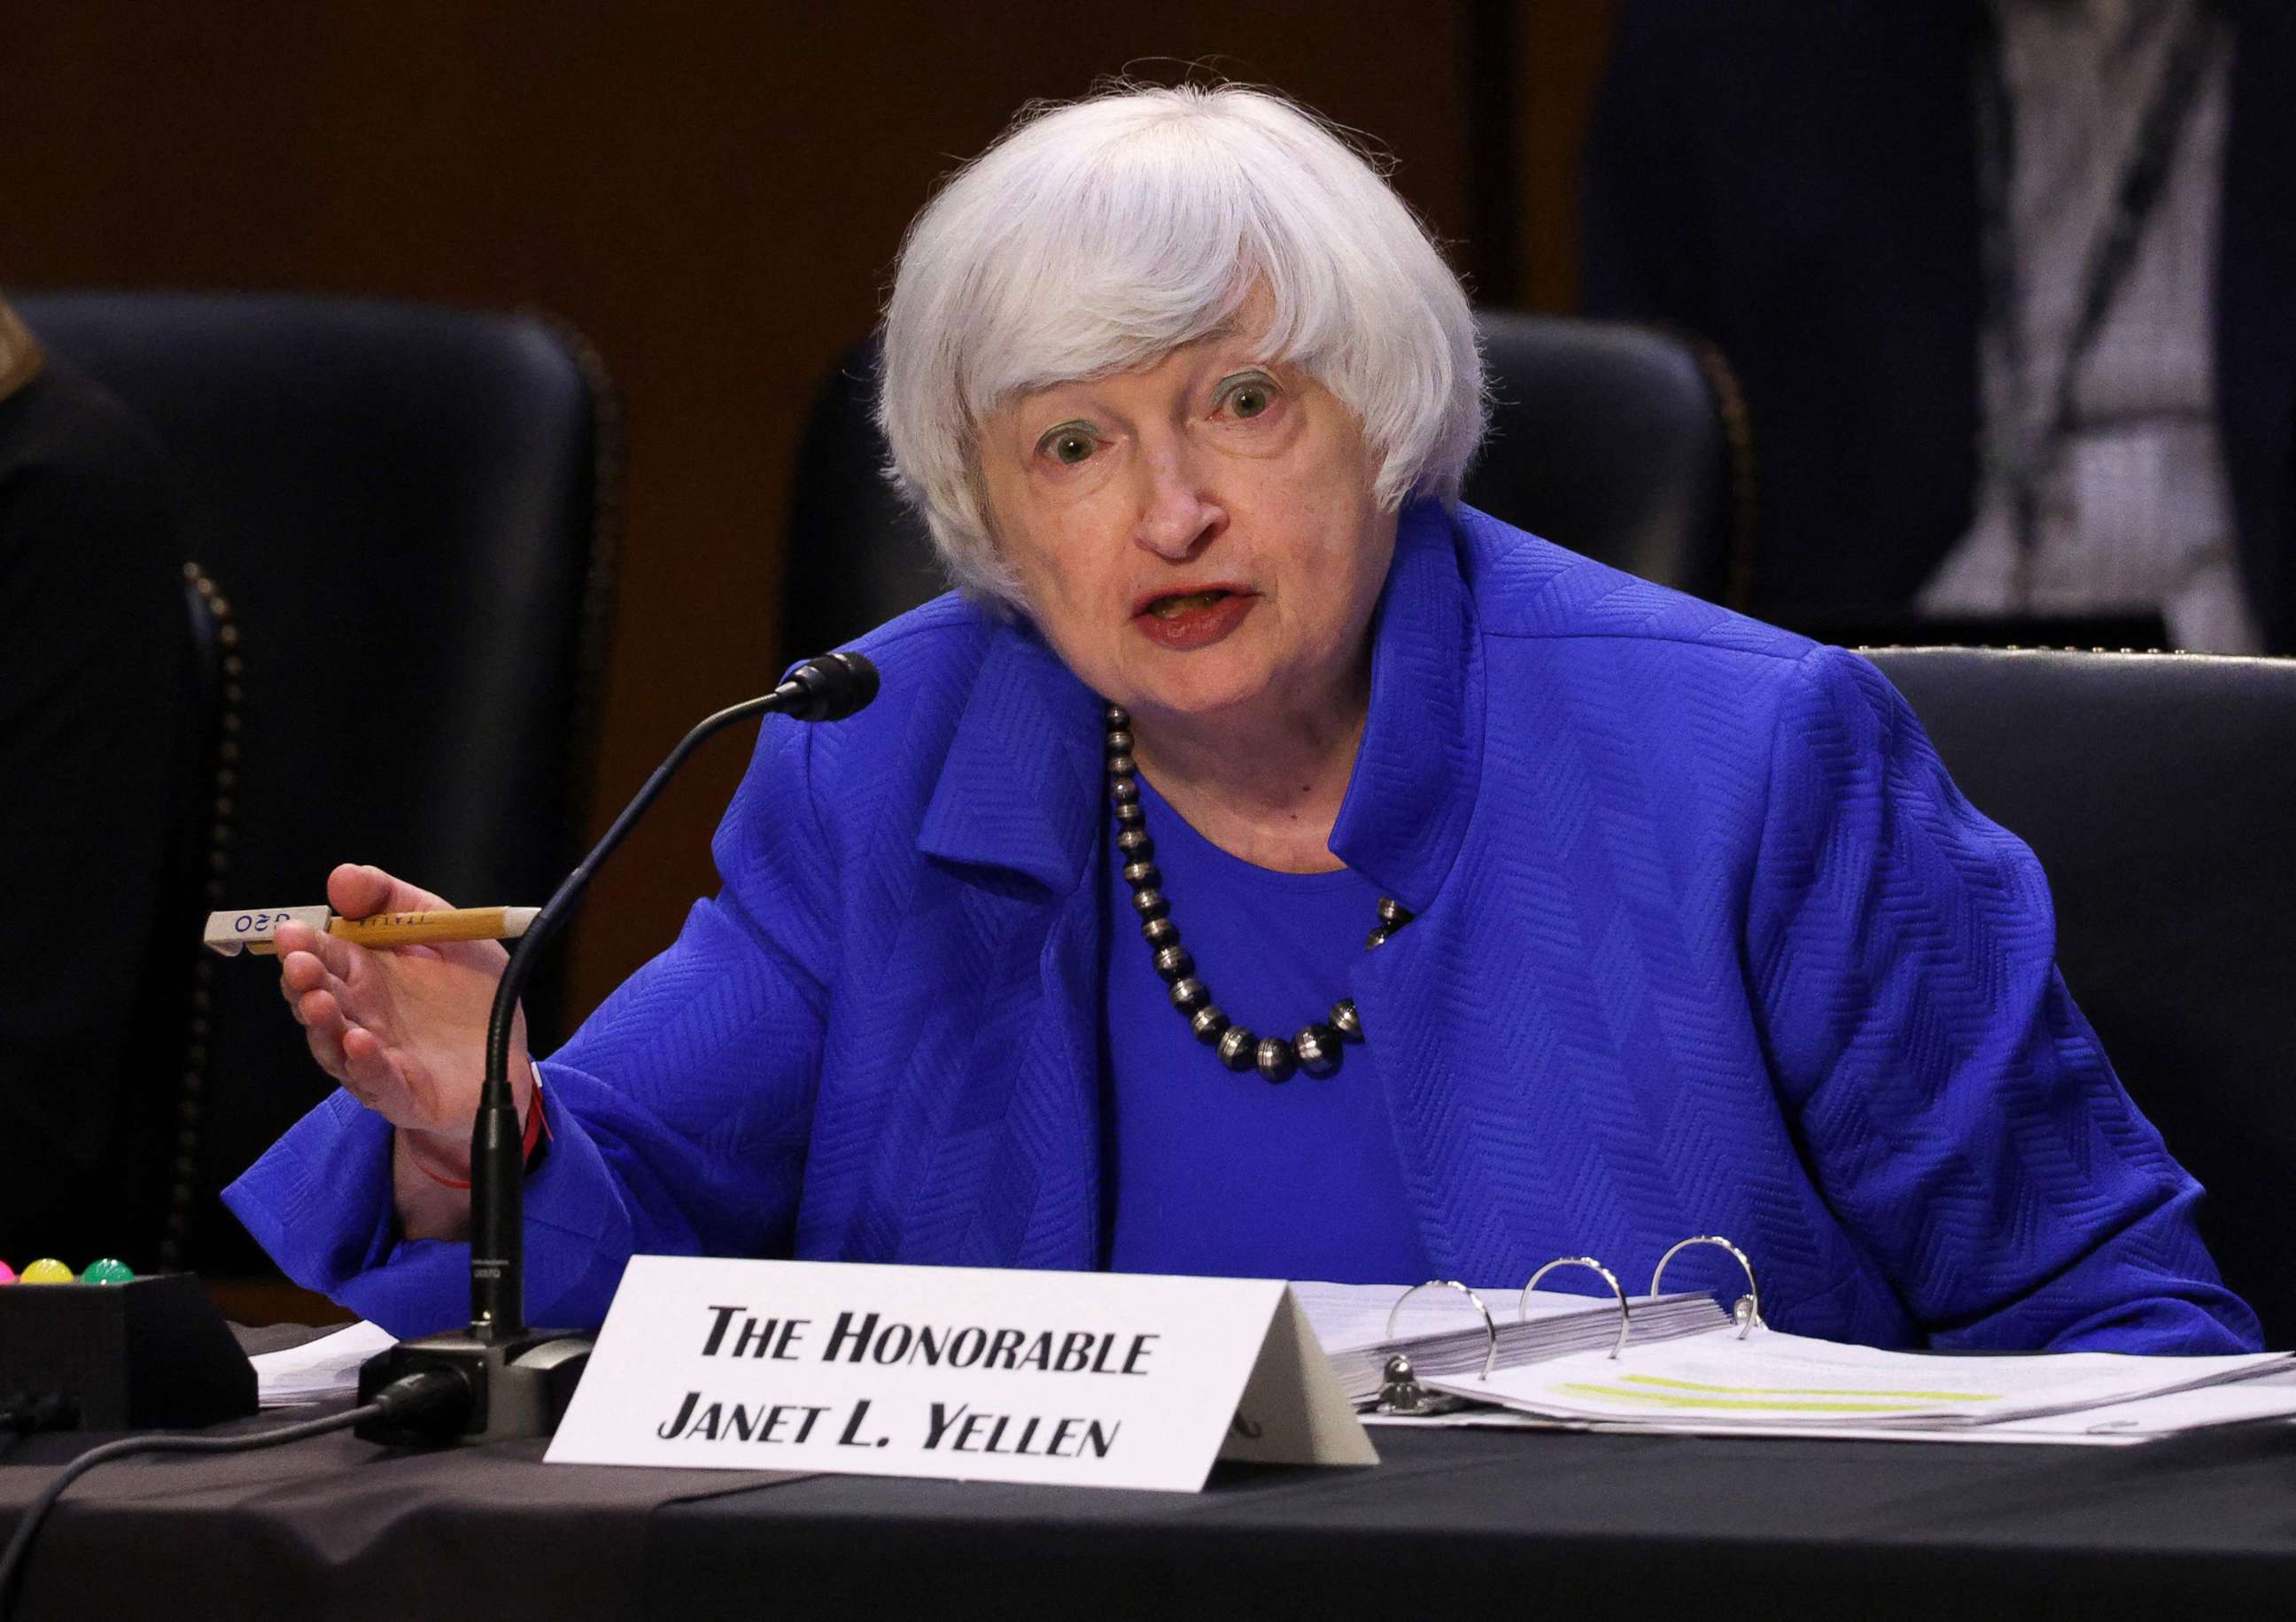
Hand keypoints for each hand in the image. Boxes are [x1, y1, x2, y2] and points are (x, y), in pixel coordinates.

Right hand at [276, 863, 532, 1217]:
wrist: (510, 1056)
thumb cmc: (470, 993)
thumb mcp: (443, 930)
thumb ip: (394, 900)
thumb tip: (341, 876)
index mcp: (365, 975)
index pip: (322, 957)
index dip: (304, 945)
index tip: (291, 931)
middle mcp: (361, 1015)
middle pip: (318, 998)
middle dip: (304, 980)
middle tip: (299, 963)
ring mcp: (376, 1057)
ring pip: (333, 1043)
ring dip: (323, 1023)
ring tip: (318, 1002)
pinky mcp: (401, 1092)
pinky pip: (375, 1080)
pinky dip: (364, 1063)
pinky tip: (360, 1042)